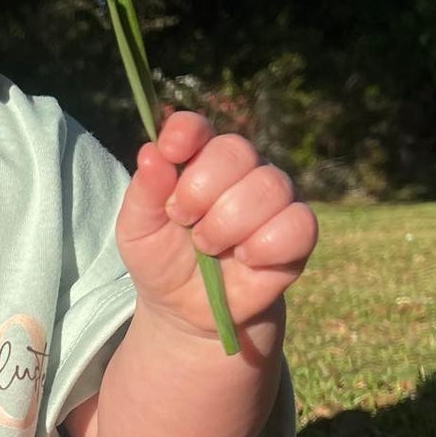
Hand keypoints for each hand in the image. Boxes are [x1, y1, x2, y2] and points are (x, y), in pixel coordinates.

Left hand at [115, 112, 318, 338]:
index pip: (196, 127)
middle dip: (201, 190)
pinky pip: (297, 223)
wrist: (187, 309)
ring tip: (208, 247)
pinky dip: (265, 245)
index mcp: (197, 160)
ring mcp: (273, 198)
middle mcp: (241, 170)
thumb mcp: (137, 231)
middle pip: (235, 151)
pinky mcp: (297, 232)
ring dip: (228, 223)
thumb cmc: (163, 261)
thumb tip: (151, 153)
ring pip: (267, 186)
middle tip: (184, 221)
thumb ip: (144, 193)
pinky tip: (245, 258)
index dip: (186, 133)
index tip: (172, 151)